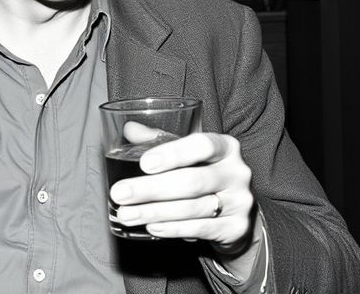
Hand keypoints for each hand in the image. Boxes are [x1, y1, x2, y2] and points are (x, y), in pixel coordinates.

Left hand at [109, 129, 253, 251]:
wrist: (238, 212)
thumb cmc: (206, 173)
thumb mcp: (188, 154)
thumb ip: (160, 140)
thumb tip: (130, 129)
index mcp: (225, 146)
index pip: (202, 145)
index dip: (173, 154)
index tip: (144, 164)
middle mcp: (237, 172)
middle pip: (191, 181)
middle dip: (150, 189)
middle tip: (119, 193)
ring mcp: (240, 202)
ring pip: (192, 208)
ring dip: (154, 212)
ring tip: (126, 213)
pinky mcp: (237, 228)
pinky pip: (200, 229)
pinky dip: (172, 228)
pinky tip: (152, 226)